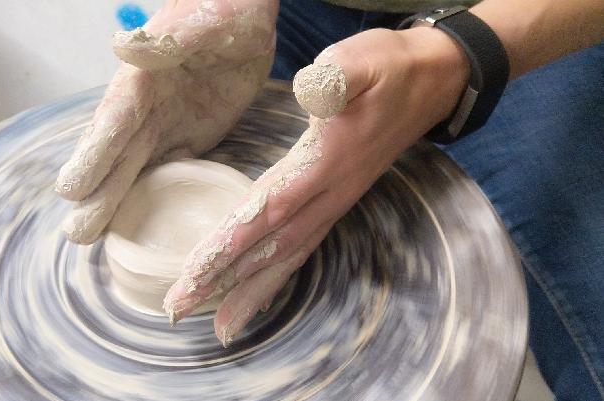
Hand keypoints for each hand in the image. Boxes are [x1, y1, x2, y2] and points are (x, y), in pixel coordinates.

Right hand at [56, 0, 277, 243]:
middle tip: (77, 235)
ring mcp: (165, 128)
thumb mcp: (201, 22)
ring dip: (117, 206)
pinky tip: (145, 228)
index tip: (70, 190)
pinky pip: (170, 173)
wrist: (248, 15)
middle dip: (95, 196)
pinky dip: (158, 201)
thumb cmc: (225, 9)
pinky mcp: (190, 139)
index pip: (110, 123)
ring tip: (95, 240)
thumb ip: (165, 40)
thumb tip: (122, 46)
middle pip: (114, 159)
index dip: (90, 156)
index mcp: (140, 82)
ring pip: (134, 173)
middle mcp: (144, 111)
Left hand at [164, 27, 469, 344]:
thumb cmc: (390, 67)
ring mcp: (335, 202)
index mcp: (326, 161)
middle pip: (269, 246)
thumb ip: (339, 76)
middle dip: (223, 279)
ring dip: (249, 291)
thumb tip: (310, 86)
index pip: (268, 210)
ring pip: (287, 257)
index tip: (193, 272)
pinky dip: (277, 277)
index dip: (230, 243)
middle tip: (179, 308)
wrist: (435, 80)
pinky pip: (302, 248)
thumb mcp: (364, 59)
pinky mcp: (336, 201)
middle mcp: (329, 193)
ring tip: (218, 327)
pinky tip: (258, 294)